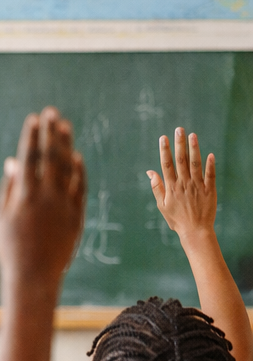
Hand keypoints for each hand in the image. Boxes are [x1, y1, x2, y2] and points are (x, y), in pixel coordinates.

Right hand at [0, 107, 84, 289]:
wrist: (34, 275)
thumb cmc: (11, 247)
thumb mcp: (2, 216)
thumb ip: (9, 187)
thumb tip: (13, 162)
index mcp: (24, 195)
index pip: (29, 157)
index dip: (31, 136)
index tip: (33, 118)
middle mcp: (46, 196)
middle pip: (50, 156)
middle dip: (50, 132)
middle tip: (51, 113)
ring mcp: (64, 204)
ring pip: (67, 167)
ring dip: (66, 144)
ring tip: (64, 127)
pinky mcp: (76, 214)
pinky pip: (80, 185)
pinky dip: (79, 169)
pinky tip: (77, 156)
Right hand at [148, 127, 216, 244]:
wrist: (195, 230)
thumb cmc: (176, 219)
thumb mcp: (161, 205)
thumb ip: (157, 187)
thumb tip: (149, 172)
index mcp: (171, 187)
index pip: (166, 165)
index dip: (164, 150)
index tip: (163, 138)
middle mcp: (184, 184)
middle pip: (181, 160)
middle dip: (179, 144)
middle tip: (179, 130)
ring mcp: (197, 186)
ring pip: (196, 164)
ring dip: (194, 149)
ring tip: (193, 135)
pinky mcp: (209, 190)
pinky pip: (210, 175)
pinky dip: (210, 165)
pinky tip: (210, 154)